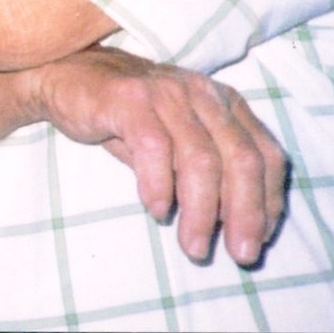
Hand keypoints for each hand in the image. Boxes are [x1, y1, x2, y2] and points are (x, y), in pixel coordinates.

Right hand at [28, 46, 286, 266]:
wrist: (65, 77)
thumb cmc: (125, 116)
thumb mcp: (176, 139)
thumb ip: (206, 171)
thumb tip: (235, 225)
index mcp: (223, 102)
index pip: (266, 153)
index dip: (268, 201)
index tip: (259, 240)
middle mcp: (202, 93)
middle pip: (241, 158)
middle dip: (245, 213)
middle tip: (240, 255)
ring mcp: (166, 93)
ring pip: (200, 158)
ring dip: (201, 211)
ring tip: (192, 246)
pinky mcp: (129, 98)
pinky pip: (154, 148)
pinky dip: (159, 185)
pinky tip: (157, 210)